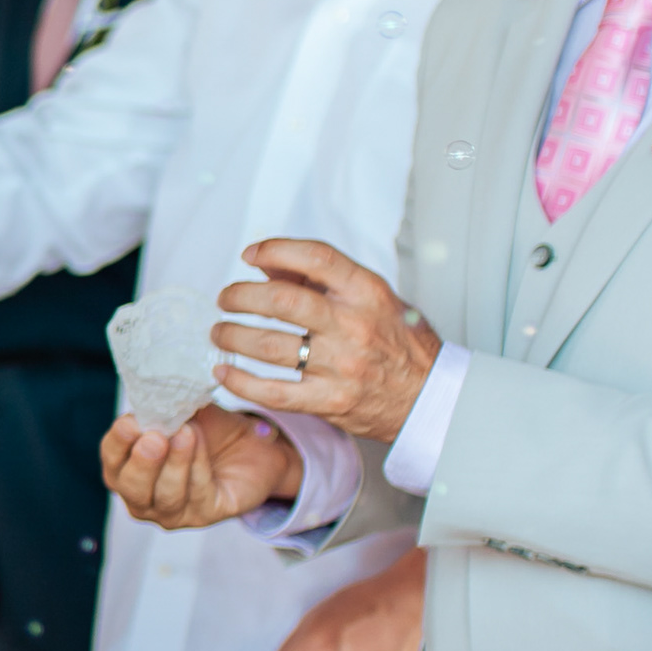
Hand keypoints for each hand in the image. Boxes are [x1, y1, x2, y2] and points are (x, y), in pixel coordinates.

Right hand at [101, 403, 299, 531]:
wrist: (253, 446)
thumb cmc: (210, 430)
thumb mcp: (186, 412)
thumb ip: (167, 407)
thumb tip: (156, 391)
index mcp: (127, 468)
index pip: (112, 460)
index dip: (118, 443)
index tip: (129, 422)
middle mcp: (143, 496)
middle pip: (131, 487)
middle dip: (143, 462)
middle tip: (155, 437)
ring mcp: (172, 512)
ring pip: (166, 495)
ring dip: (175, 463)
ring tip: (186, 433)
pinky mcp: (205, 515)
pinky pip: (198, 495)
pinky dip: (198, 466)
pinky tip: (201, 444)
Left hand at [212, 237, 441, 441]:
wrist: (430, 396)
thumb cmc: (399, 342)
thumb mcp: (374, 298)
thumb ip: (323, 280)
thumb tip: (269, 264)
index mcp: (367, 293)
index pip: (317, 258)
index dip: (276, 250)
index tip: (250, 254)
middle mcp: (354, 326)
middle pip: (282, 300)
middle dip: (240, 296)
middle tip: (225, 299)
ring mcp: (342, 365)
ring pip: (270, 346)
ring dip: (233, 336)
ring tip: (220, 332)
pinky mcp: (331, 400)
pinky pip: (274, 393)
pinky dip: (241, 382)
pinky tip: (224, 371)